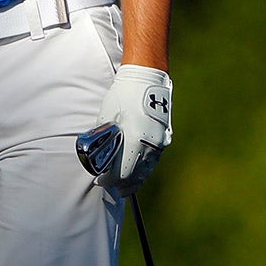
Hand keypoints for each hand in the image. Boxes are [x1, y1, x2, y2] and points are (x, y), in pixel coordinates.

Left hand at [93, 64, 172, 192]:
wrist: (147, 77)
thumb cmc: (123, 95)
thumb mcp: (107, 117)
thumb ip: (106, 138)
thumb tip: (101, 154)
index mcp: (134, 140)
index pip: (121, 172)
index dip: (109, 179)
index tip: (100, 181)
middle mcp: (149, 144)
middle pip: (136, 175)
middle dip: (123, 183)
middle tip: (113, 188)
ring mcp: (159, 142)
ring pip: (147, 169)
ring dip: (136, 179)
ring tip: (126, 187)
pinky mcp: (164, 137)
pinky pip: (154, 160)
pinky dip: (145, 168)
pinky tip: (140, 172)